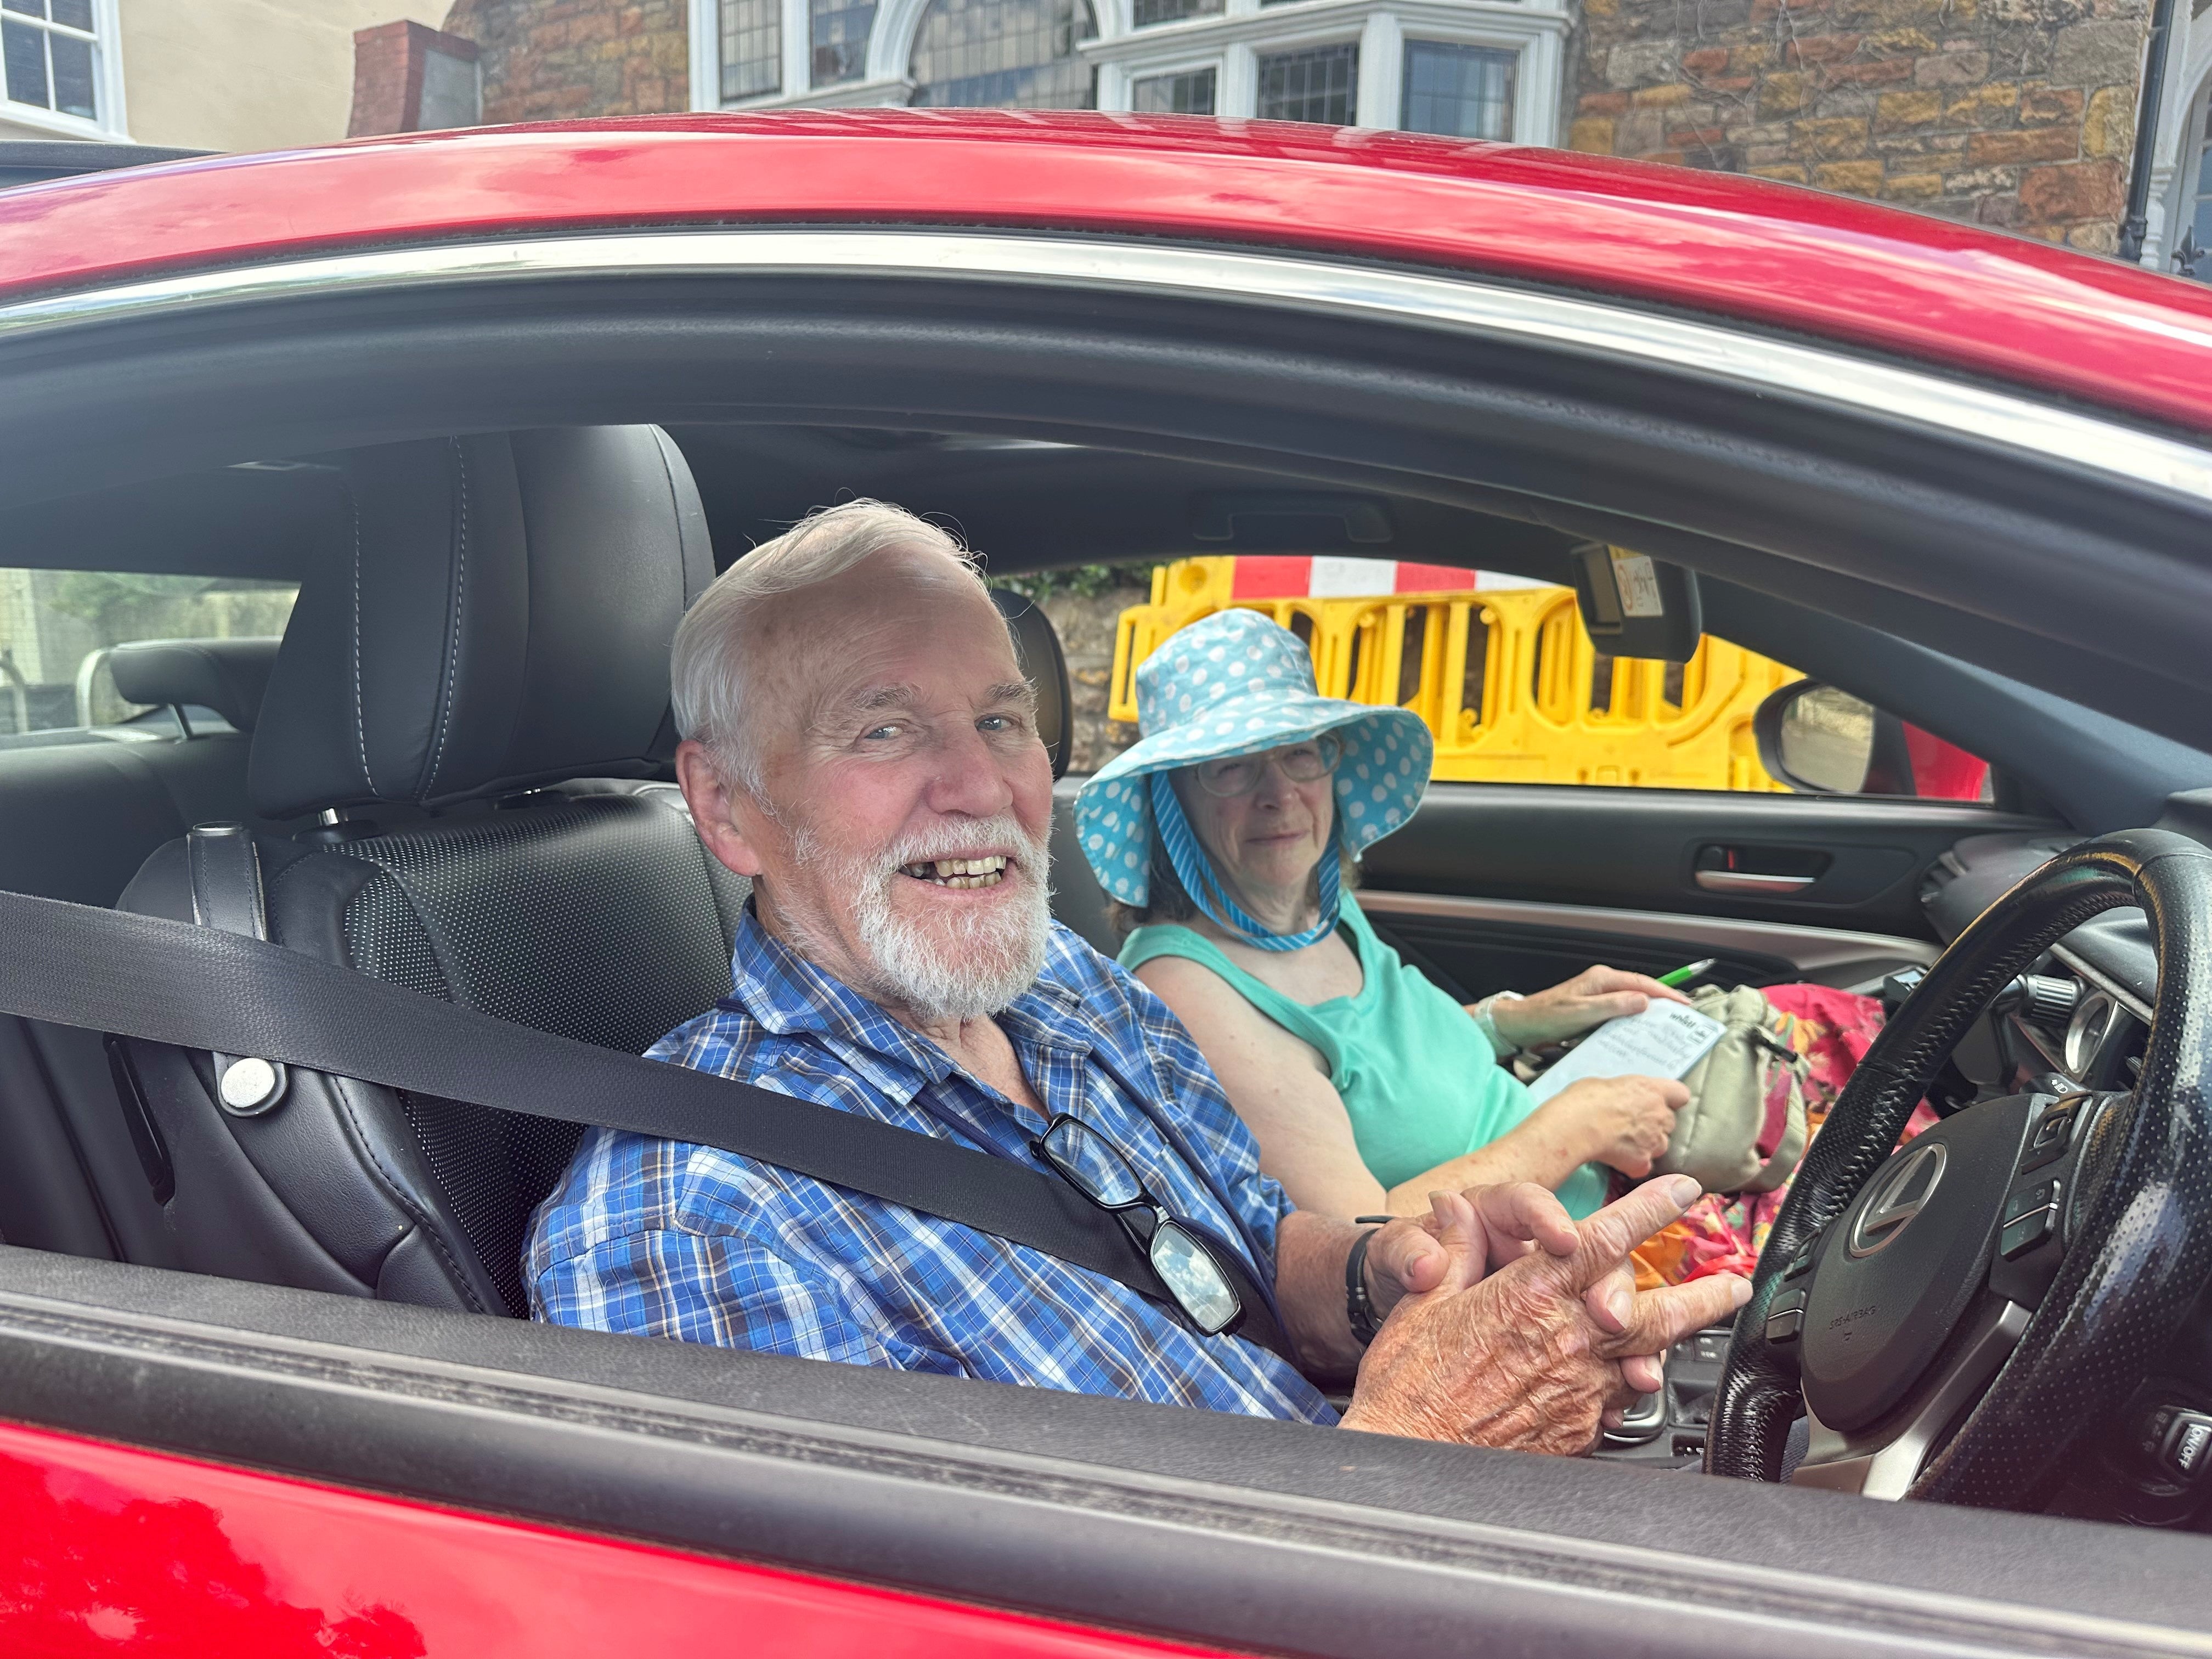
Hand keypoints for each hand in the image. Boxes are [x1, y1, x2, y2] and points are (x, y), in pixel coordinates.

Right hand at [1339, 1176, 1751, 1454]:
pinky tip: (1632, 1380)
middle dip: (1702, 1293)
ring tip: (1705, 1330)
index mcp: (1531, 1296)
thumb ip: (1455, 1250)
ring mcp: (1578, 1389)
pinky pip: (1615, 1401)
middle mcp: (1567, 1340)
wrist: (1410, 1454)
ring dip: (1677, 1341)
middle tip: (1734, 1282)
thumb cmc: (1410, 1382)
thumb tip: (1457, 1208)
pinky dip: (1627, 1385)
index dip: (1651, 1210)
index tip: (1684, 1192)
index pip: (1605, 1241)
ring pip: (1646, 1358)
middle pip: (1656, 1311)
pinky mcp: (1576, 1429)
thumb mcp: (1423, 1300)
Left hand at [1488, 965, 1690, 1048]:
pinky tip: (1640, 1033)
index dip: (1666, 993)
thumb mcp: (1581, 1012)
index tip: (1684, 1005)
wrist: (1521, 1024)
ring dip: (1649, 1012)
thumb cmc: (1545, 1017)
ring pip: (1631, 1001)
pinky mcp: (1592, 1009)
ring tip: (1667, 1027)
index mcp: (1601, 979)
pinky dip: (1633, 1020)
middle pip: (1640, 990)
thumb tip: (1643, 1000)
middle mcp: (1601, 984)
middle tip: (1682, 1019)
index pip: (1642, 983)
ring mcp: (1597, 996)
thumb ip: (1612, 1005)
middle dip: (1662, 1002)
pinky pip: (1620, 1012)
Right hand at [1538, 1073, 1689, 1176]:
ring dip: (1646, 1145)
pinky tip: (1616, 1158)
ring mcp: (1654, 1141)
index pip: (1680, 1094)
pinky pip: (1642, 1166)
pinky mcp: (1642, 1162)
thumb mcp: (1605, 1083)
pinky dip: (1632, 1165)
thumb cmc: (1584, 1099)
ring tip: (1622, 1143)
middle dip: (1655, 1124)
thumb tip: (1617, 1098)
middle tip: (1631, 1124)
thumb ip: (1622, 1092)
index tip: (1661, 1101)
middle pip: (1669, 1122)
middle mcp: (1659, 1115)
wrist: (1577, 1125)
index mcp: (1652, 1090)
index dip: (1671, 1099)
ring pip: (1659, 1145)